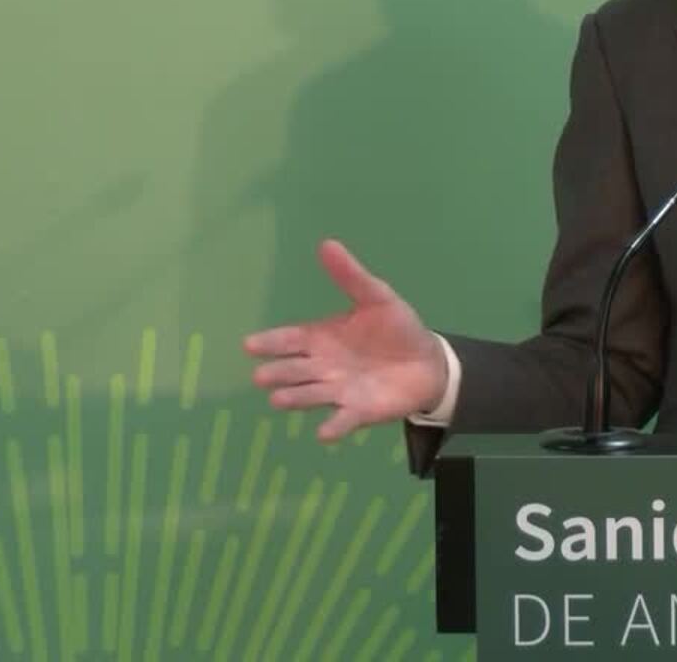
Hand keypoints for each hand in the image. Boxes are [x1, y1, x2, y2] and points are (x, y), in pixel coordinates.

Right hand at [243, 240, 448, 441]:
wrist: (427, 360)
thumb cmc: (395, 328)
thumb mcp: (376, 297)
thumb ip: (350, 276)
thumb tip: (327, 243)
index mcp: (320, 338)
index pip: (289, 339)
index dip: (270, 342)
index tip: (249, 344)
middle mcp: (322, 367)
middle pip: (294, 370)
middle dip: (278, 372)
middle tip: (262, 375)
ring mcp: (338, 390)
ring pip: (311, 395)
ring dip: (296, 398)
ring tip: (279, 399)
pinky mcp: (359, 411)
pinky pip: (343, 420)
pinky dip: (334, 426)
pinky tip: (324, 433)